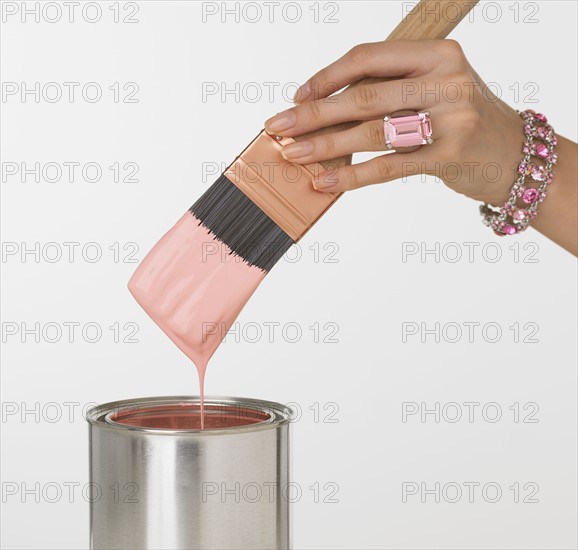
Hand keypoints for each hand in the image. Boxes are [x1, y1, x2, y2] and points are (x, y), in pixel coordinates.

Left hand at [264, 39, 524, 205]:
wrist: (517, 156)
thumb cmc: (466, 121)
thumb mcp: (435, 89)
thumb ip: (391, 91)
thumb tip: (327, 109)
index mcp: (437, 54)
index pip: (368, 58)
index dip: (327, 77)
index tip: (297, 96)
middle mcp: (446, 81)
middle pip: (363, 97)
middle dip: (313, 114)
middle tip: (279, 127)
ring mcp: (450, 120)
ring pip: (370, 132)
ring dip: (323, 145)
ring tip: (292, 155)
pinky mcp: (448, 158)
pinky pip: (387, 167)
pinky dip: (350, 176)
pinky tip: (324, 182)